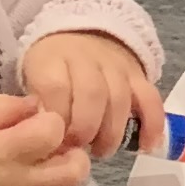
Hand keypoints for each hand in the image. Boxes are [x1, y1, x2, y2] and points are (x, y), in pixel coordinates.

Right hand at [0, 94, 88, 185]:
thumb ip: (7, 108)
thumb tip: (37, 104)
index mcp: (8, 150)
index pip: (55, 130)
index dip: (52, 121)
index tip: (39, 121)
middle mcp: (25, 181)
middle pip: (76, 166)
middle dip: (72, 151)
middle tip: (55, 145)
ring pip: (66, 185)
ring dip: (61, 170)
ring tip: (42, 163)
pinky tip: (23, 181)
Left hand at [21, 30, 163, 156]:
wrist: (80, 34)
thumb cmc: (52, 66)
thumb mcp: (32, 76)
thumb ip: (38, 103)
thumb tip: (49, 136)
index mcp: (53, 59)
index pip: (56, 87)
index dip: (57, 117)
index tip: (54, 138)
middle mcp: (87, 59)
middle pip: (92, 94)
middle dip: (85, 128)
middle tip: (79, 148)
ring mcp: (117, 66)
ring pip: (120, 99)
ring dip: (112, 132)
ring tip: (101, 150)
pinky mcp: (139, 75)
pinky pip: (150, 99)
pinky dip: (152, 124)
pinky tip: (146, 146)